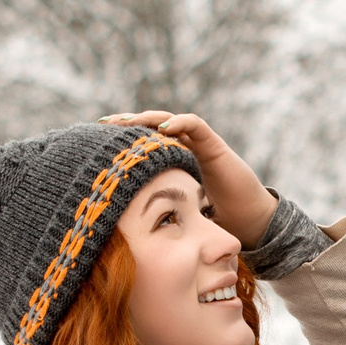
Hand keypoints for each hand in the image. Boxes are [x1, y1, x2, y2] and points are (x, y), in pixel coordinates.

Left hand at [99, 110, 277, 246]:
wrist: (248, 221)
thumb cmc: (215, 222)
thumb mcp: (173, 214)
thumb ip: (154, 211)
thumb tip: (120, 225)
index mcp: (171, 162)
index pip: (143, 143)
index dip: (122, 140)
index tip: (97, 141)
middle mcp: (184, 148)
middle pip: (151, 127)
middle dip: (127, 123)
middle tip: (103, 124)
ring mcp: (199, 144)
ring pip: (169, 120)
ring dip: (147, 118)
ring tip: (126, 121)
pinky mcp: (214, 144)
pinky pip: (195, 125)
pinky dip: (179, 122)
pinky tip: (162, 129)